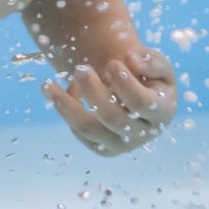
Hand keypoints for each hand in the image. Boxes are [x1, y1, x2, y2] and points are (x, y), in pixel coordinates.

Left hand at [42, 49, 176, 155]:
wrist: (138, 97)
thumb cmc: (150, 78)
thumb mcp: (159, 65)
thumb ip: (151, 60)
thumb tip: (130, 59)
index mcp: (161, 113)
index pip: (142, 103)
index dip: (125, 84)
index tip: (112, 63)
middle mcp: (142, 135)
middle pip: (112, 117)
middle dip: (93, 91)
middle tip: (79, 68)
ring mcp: (120, 145)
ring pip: (88, 129)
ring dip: (65, 106)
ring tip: (47, 86)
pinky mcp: (102, 149)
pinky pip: (79, 132)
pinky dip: (68, 110)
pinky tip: (62, 91)